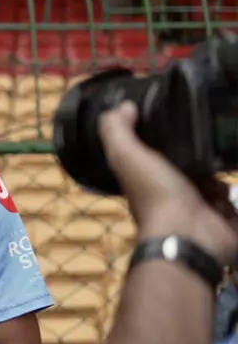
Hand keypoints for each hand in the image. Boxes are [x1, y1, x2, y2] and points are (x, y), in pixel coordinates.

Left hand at [99, 102, 237, 265]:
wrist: (191, 236)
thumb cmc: (156, 194)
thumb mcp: (127, 157)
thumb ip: (117, 131)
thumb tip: (123, 107)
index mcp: (149, 177)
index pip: (160, 151)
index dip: (169, 135)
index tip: (183, 113)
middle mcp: (174, 191)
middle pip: (193, 164)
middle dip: (203, 150)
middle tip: (214, 129)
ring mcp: (202, 205)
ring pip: (217, 179)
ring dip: (220, 168)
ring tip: (226, 146)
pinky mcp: (226, 214)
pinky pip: (233, 196)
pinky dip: (233, 191)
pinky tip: (231, 176)